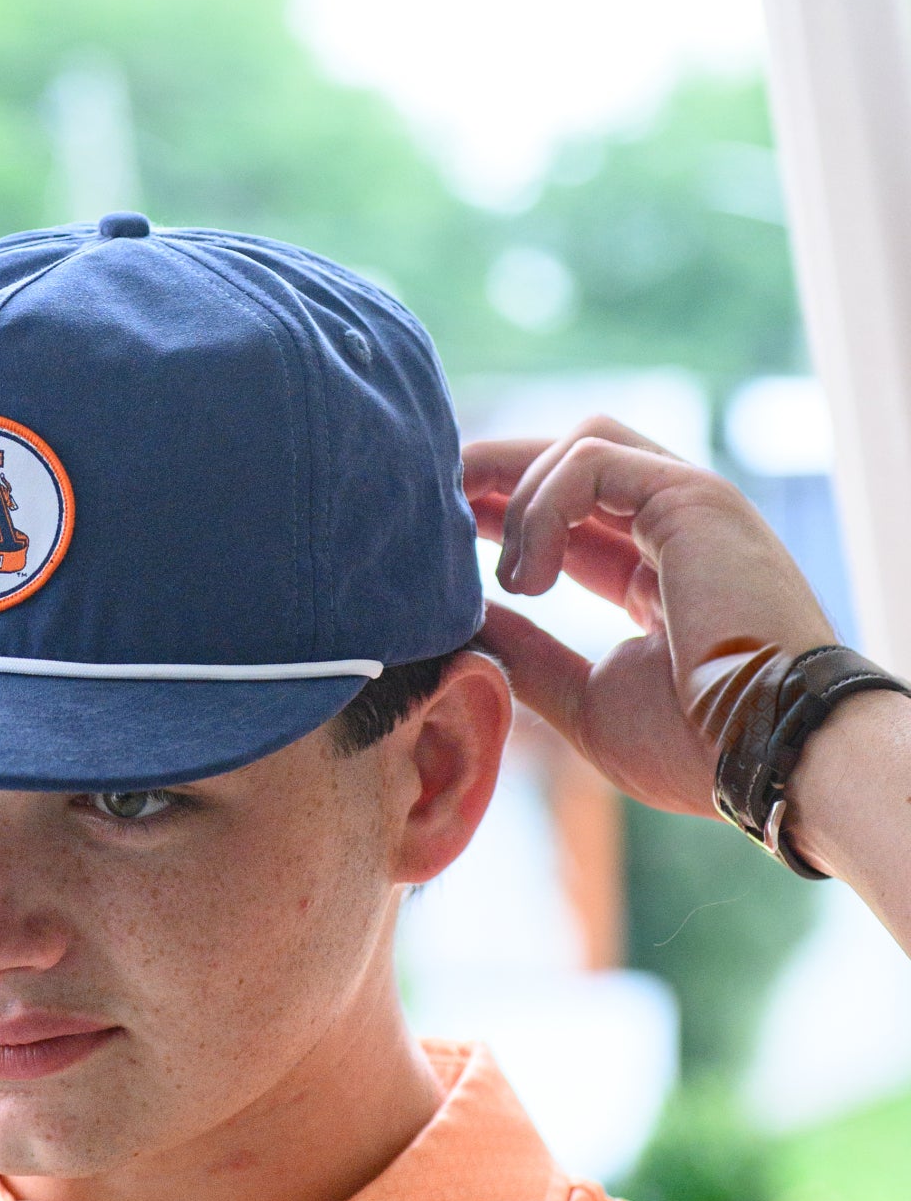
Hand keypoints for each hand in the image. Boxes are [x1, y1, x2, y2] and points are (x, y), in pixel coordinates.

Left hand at [462, 417, 833, 815]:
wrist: (768, 756)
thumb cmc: (694, 748)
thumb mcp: (587, 700)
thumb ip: (529, 656)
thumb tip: (464, 624)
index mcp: (660, 572)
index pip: (571, 515)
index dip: (504, 515)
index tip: (443, 534)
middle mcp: (679, 526)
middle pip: (574, 459)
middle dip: (497, 474)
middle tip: (432, 502)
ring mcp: (691, 505)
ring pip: (583, 444)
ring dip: (520, 495)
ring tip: (507, 578)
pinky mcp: (693, 497)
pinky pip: (594, 459)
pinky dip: (544, 504)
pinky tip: (530, 573)